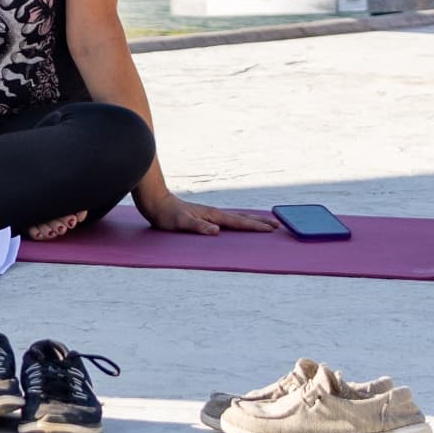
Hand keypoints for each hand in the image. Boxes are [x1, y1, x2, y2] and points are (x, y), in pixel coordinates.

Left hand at [135, 185, 282, 235]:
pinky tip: (238, 224)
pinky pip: (227, 219)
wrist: (155, 201)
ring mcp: (210, 214)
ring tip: (264, 223)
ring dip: (251, 220)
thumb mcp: (180, 223)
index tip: (270, 229)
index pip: (239, 222)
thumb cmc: (166, 214)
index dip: (255, 226)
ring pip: (236, 217)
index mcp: (213, 215)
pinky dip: (238, 221)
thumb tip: (216, 231)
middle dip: (259, 222)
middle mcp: (214, 213)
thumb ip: (197, 226)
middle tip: (277, 226)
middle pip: (242, 218)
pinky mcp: (204, 216)